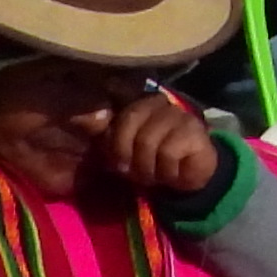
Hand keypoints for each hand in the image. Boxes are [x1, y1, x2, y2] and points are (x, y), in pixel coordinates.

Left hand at [100, 93, 222, 193]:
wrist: (182, 182)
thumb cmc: (145, 162)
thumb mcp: (115, 148)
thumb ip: (99, 130)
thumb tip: (82, 117)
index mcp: (134, 101)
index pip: (115, 94)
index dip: (112, 128)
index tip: (114, 155)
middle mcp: (157, 101)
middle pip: (129, 119)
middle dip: (126, 153)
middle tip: (133, 171)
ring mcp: (178, 113)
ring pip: (148, 140)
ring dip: (147, 168)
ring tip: (155, 173)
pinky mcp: (195, 131)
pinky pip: (169, 152)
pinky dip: (167, 171)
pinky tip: (173, 173)